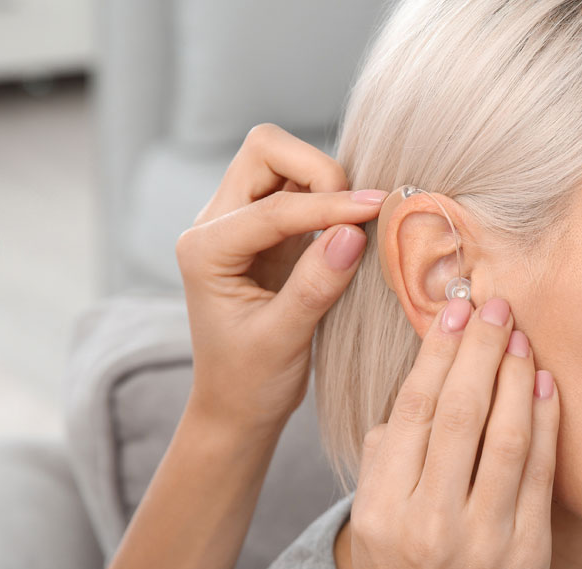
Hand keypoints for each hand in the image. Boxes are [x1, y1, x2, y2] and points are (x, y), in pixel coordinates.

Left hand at [175, 124, 386, 435]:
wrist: (236, 406)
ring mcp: (241, 222)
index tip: (376, 212)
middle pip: (265, 151)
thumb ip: (315, 286)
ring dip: (325, 182)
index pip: (272, 207)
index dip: (328, 206)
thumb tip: (354, 233)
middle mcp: (215, 224)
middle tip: (357, 213)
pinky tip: (352, 229)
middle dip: (316, 170)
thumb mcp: (283, 341)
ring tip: (358, 223)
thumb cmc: (250, 381)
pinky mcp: (268, 230)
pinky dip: (330, 199)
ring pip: (283, 162)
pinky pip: (300, 190)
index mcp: (205, 250)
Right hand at [349, 296, 560, 568]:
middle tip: (496, 305)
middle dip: (479, 349)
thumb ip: (383, 466)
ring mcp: (479, 538)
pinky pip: (539, 474)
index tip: (454, 313)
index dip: (436, 354)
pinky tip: (546, 385)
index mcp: (380, 509)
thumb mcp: (371, 534)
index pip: (410, 412)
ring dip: (515, 375)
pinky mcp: (525, 554)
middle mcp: (426, 521)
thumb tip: (408, 399)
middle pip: (457, 413)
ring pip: (503, 436)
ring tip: (522, 335)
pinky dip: (545, 423)